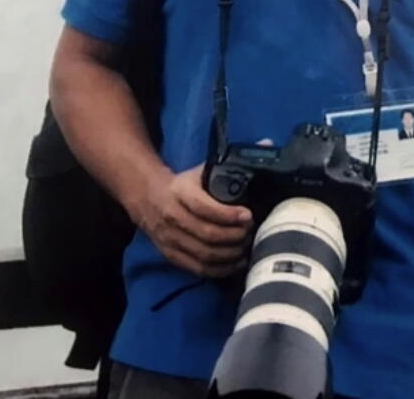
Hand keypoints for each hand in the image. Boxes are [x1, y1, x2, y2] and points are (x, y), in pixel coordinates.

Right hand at [137, 164, 252, 277]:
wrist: (147, 198)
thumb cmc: (182, 185)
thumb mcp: (200, 170)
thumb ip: (230, 162)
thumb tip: (266, 144)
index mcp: (180, 192)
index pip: (203, 206)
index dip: (228, 214)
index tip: (248, 214)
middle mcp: (172, 217)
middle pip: (206, 233)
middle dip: (234, 236)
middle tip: (251, 233)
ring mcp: (170, 239)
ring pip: (203, 254)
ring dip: (229, 254)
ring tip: (246, 247)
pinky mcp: (171, 255)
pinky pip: (197, 268)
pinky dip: (219, 269)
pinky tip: (235, 263)